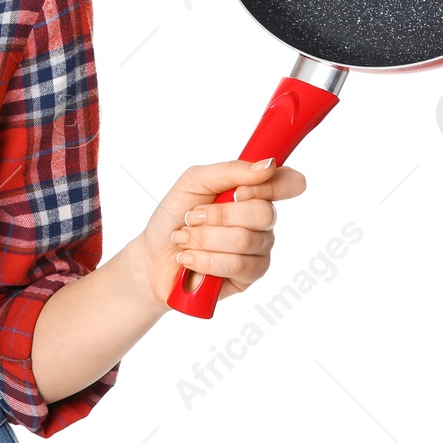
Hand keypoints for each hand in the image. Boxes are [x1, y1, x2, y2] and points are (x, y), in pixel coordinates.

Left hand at [123, 159, 307, 311]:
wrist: (153, 256)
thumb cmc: (173, 216)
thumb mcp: (194, 182)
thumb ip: (230, 170)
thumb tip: (268, 165)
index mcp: (253, 193)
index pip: (289, 182)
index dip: (271, 187)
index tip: (238, 192)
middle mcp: (262, 221)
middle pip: (265, 213)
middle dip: (218, 215)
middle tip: (191, 217)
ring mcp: (259, 249)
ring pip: (245, 240)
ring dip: (204, 238)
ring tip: (184, 239)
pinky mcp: (250, 277)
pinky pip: (238, 265)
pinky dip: (205, 259)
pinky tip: (189, 259)